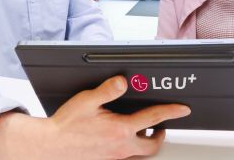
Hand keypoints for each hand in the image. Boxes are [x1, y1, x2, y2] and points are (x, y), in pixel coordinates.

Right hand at [0, 75, 190, 158]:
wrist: (50, 147)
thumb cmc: (66, 125)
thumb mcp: (87, 100)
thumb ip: (108, 90)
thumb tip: (124, 81)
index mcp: (120, 129)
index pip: (153, 118)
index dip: (171, 112)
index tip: (183, 109)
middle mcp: (121, 146)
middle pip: (153, 144)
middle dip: (160, 134)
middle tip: (161, 125)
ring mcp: (115, 157)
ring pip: (141, 153)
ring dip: (146, 142)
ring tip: (144, 131)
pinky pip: (127, 157)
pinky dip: (131, 149)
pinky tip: (123, 139)